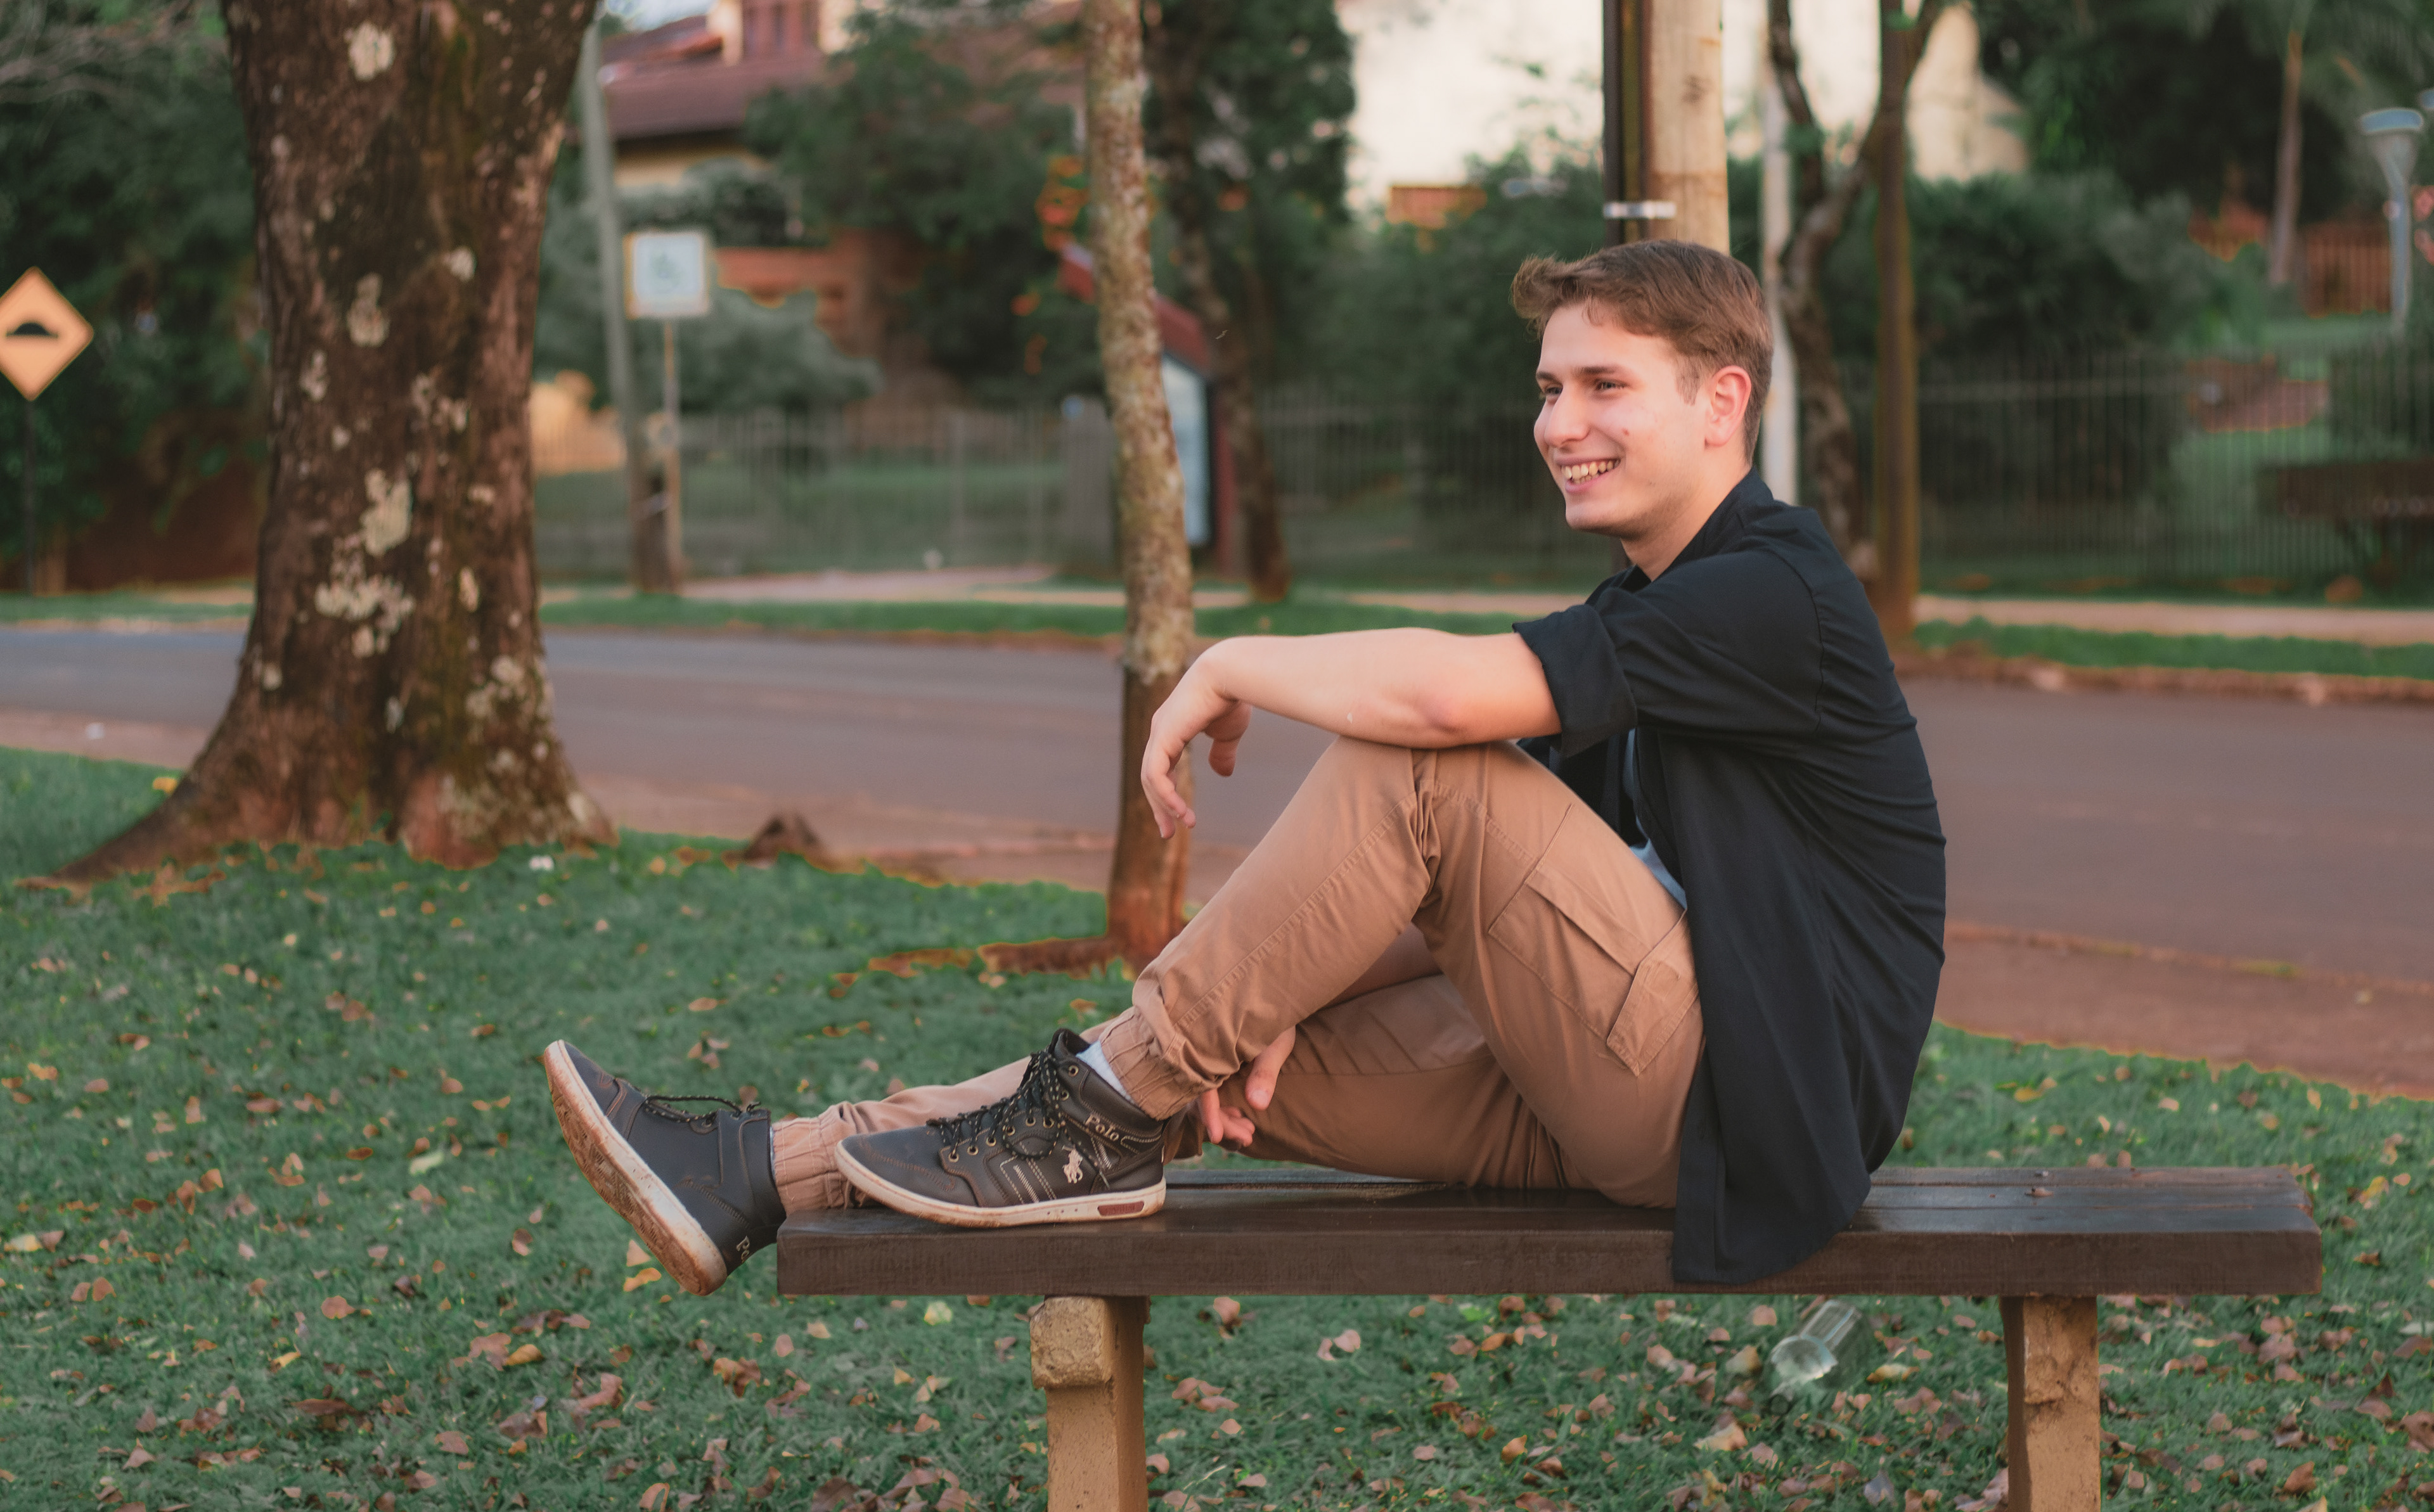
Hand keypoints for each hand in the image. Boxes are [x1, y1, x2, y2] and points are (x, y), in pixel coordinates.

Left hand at [1140, 658, 1252, 837]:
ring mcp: (1158, 733)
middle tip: (1169, 833)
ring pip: (1150, 780)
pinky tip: (1180, 810)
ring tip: (1182, 825)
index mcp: (1171, 729)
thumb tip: (1222, 774)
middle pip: (1151, 778)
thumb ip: (1222, 753)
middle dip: (1160, 807)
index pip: (1161, 768)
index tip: (1181, 818)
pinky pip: (1155, 775)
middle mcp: (1159, 731)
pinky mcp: (1162, 737)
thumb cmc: (1233, 697)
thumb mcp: (1228, 733)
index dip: (1168, 793)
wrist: (1233, 673)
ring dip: (1164, 806)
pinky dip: (1166, 796)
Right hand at [1194, 1025, 1295, 1148]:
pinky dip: (1225, 1105)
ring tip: (1250, 1133)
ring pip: (1207, 1094)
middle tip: (1248, 1137)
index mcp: (1213, 1046)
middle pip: (1202, 1095)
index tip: (1216, 1136)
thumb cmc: (1277, 1015)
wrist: (1277, 993)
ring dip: (1226, 1116)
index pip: (1203, 1086)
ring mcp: (1209, 1056)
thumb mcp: (1275, 1043)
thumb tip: (1258, 1105)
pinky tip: (1241, 1115)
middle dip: (1224, 1121)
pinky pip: (1213, 1087)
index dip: (1209, 1113)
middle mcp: (1205, 1052)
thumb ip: (1265, 1072)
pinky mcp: (1216, 1059)